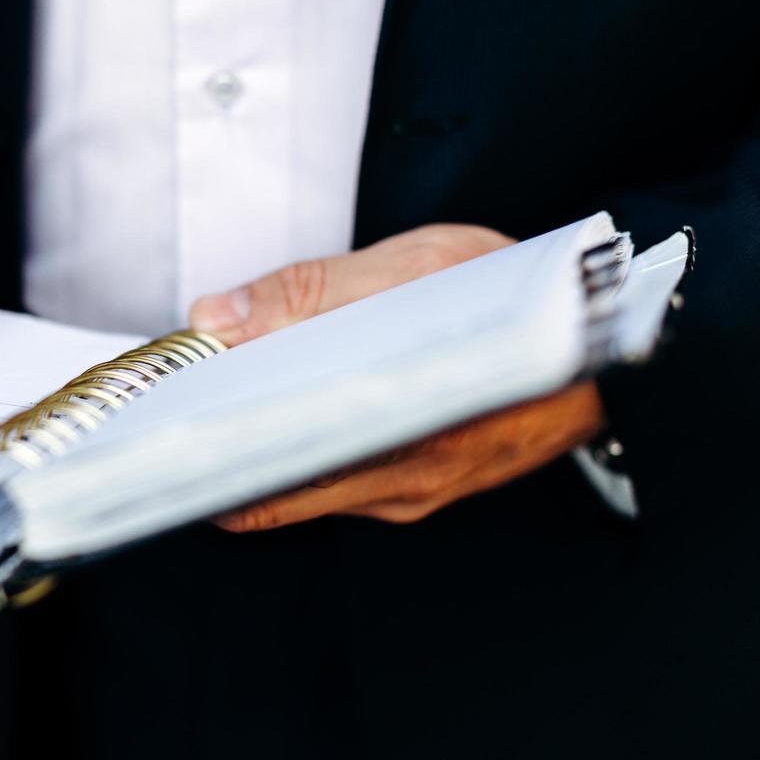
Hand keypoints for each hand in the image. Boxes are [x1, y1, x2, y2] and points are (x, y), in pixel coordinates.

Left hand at [188, 225, 607, 529]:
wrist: (607, 340)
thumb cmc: (524, 300)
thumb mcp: (424, 266)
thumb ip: (314, 292)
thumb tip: (216, 320)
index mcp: (408, 433)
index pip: (273, 474)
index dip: (203, 455)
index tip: (152, 428)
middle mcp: (404, 482)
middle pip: (274, 487)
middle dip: (212, 452)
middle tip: (164, 410)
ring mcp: (406, 493)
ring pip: (300, 485)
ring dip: (251, 446)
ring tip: (206, 398)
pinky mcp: (409, 488)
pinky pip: (330, 478)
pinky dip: (291, 445)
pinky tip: (269, 404)